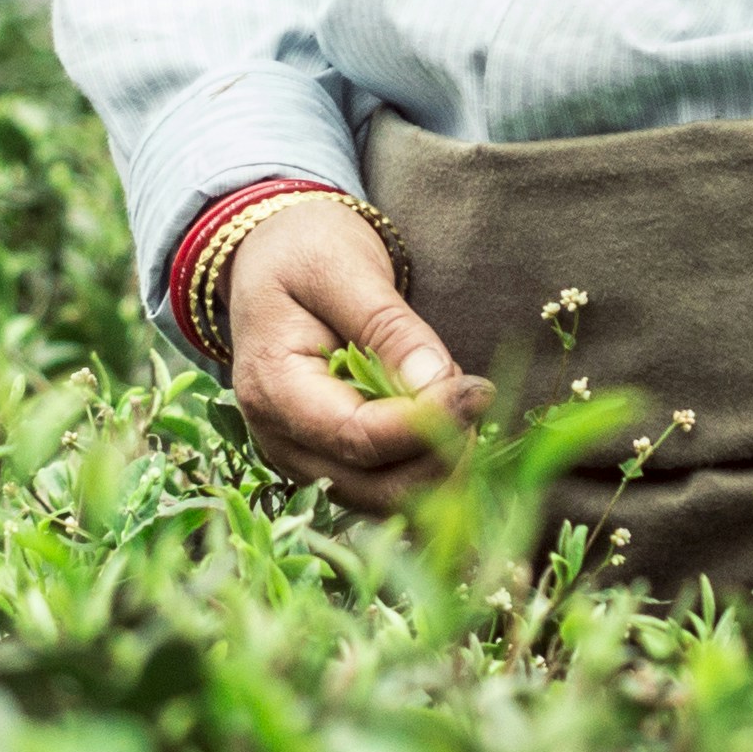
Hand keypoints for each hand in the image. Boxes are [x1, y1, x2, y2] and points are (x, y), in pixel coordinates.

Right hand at [220, 200, 487, 507]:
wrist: (271, 256)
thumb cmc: (303, 250)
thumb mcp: (343, 269)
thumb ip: (388, 328)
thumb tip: (439, 383)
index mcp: (272, 389)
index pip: (357, 437)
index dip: (426, 425)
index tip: (481, 391)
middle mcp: (280, 440)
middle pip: (374, 487)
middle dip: (438, 456)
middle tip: (475, 396)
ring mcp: (302, 458)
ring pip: (384, 500)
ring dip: (436, 466)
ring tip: (459, 403)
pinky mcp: (327, 460)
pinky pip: (383, 486)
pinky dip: (423, 466)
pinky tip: (444, 422)